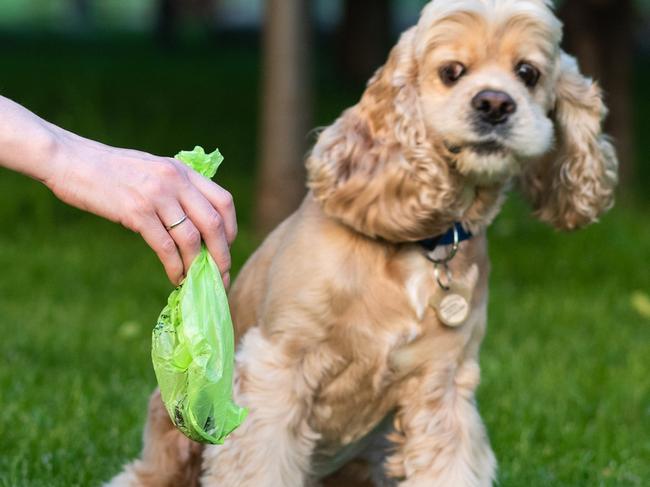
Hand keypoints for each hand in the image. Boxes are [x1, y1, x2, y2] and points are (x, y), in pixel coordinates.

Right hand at [47, 130, 235, 285]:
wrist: (70, 160)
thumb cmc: (111, 169)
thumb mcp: (153, 168)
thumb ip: (176, 188)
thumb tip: (195, 221)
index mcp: (183, 171)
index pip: (224, 201)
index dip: (232, 229)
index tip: (227, 248)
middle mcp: (175, 180)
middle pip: (214, 224)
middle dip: (222, 255)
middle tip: (221, 276)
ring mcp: (156, 195)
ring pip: (191, 239)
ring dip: (196, 266)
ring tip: (194, 281)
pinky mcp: (136, 212)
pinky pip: (165, 246)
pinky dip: (174, 266)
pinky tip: (174, 277)